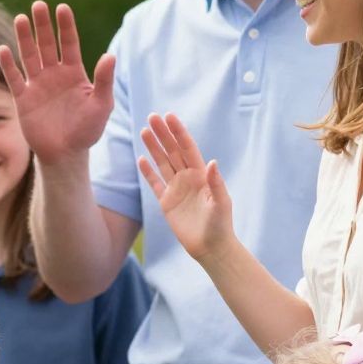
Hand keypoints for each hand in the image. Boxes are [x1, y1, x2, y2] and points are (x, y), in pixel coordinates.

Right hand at [0, 2, 115, 164]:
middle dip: (43, 25)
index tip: (62, 8)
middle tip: (39, 5)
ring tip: (21, 18)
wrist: (66, 154)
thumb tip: (110, 56)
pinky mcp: (23, 99)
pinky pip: (14, 79)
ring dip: (24, 38)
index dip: (66, 26)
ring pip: (29, 56)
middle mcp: (54, 74)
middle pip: (48, 44)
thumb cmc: (87, 130)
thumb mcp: (101, 106)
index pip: (70, 43)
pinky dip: (8, 66)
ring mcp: (37, 85)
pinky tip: (3, 50)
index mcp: (74, 72)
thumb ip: (104, 81)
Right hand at [138, 113, 235, 262]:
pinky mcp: (167, 203)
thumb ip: (216, 183)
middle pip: (173, 151)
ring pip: (162, 163)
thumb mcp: (221, 203)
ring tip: (144, 130)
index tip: (169, 117)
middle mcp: (188, 178)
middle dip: (163, 134)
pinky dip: (148, 172)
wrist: (210, 247)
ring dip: (153, 147)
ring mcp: (176, 189)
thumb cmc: (220, 225)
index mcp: (201, 174)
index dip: (179, 132)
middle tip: (152, 116)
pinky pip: (155, 183)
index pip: (188, 148)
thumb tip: (212, 162)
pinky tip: (141, 159)